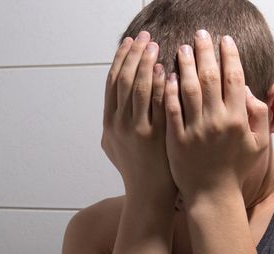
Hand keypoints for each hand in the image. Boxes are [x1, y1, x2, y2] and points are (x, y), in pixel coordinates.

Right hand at [102, 31, 177, 207]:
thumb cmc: (135, 171)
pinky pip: (157, 104)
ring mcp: (136, 130)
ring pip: (138, 88)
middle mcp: (118, 125)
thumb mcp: (114, 146)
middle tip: (144, 37)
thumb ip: (115, 122)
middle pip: (124, 80)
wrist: (148, 196)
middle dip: (133, 55)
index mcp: (108, 124)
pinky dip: (159, 85)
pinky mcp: (155, 136)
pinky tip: (165, 70)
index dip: (120, 59)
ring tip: (154, 46)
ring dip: (146, 64)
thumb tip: (118, 97)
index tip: (129, 42)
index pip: (112, 83)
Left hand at [163, 30, 269, 200]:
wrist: (212, 196)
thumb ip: (259, 116)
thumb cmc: (235, 170)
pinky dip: (170, 90)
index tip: (225, 40)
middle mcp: (217, 121)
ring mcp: (195, 130)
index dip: (229, 56)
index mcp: (239, 119)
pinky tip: (168, 75)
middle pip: (210, 77)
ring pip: (189, 89)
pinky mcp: (176, 139)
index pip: (235, 78)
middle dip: (205, 52)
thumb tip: (250, 89)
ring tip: (183, 48)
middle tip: (200, 35)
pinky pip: (171, 109)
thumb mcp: (258, 144)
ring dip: (186, 65)